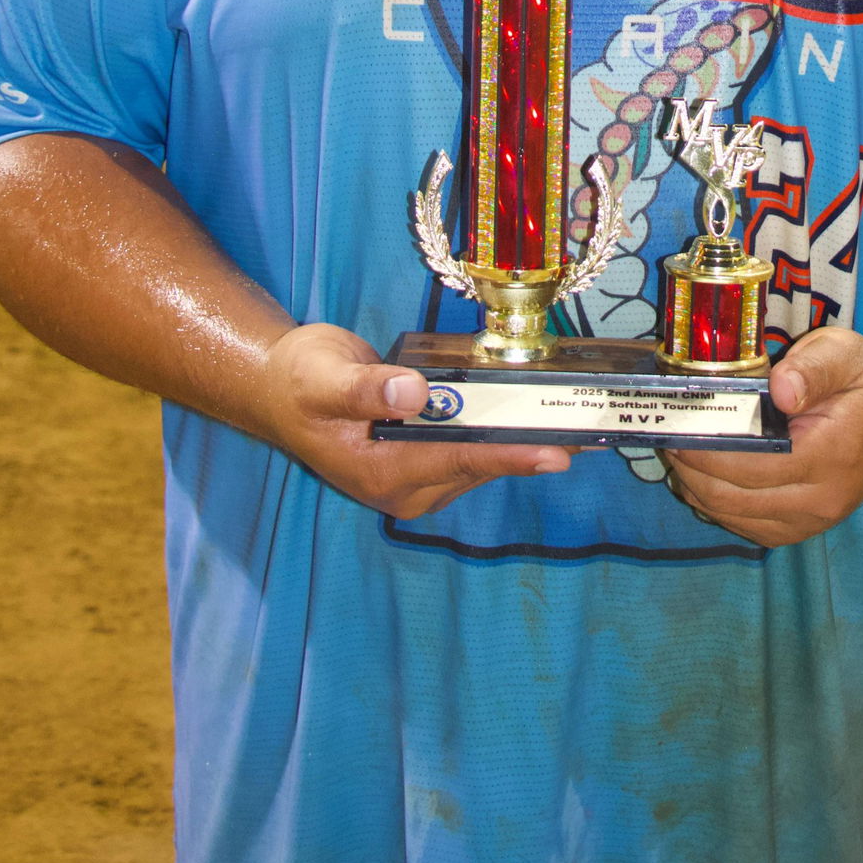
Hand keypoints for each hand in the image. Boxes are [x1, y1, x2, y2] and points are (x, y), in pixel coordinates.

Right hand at [256, 323, 570, 521]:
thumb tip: (414, 392)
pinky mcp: (423, 453)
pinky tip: (532, 411)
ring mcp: (415, 472)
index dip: (509, 455)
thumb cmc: (297, 383)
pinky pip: (469, 446)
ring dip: (520, 439)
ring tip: (573, 422)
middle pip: (478, 464)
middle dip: (529, 448)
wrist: (277, 386)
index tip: (556, 453)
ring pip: (478, 457)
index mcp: (381, 473)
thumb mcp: (323, 379)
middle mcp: (405, 484)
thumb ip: (365, 388)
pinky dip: (499, 430)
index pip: (457, 462)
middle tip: (585, 432)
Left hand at [662, 331, 862, 547]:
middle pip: (734, 496)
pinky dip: (716, 505)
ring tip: (677, 453)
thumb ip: (812, 368)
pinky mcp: (801, 530)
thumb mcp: (844, 353)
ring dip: (697, 488)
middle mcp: (823, 500)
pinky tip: (701, 478)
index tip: (675, 426)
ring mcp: (812, 522)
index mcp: (833, 455)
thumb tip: (781, 391)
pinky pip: (747, 527)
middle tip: (666, 436)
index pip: (751, 464)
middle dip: (691, 468)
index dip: (705, 449)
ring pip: (734, 517)